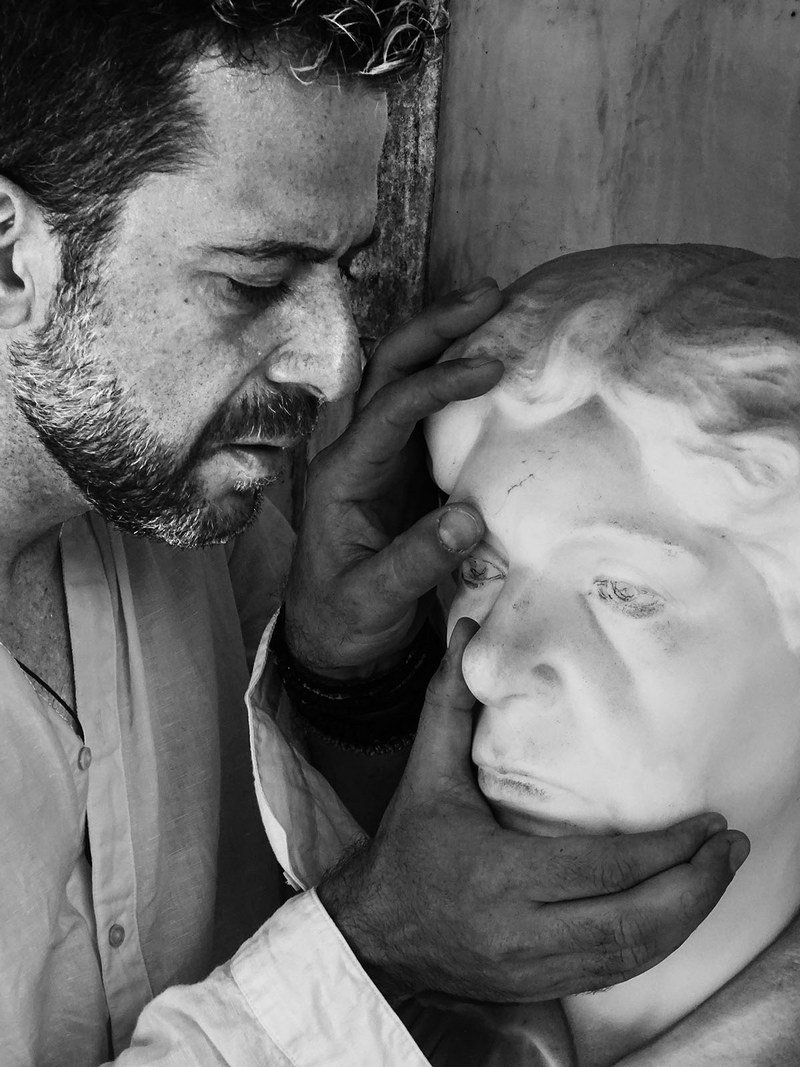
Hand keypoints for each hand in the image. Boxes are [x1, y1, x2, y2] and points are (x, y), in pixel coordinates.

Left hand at [283, 277, 504, 675]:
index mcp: (342, 476)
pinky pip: (431, 413)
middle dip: (435, 326)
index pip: (390, 409)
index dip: (438, 384)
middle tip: (492, 295)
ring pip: (407, 380)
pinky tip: (495, 366)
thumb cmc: (344, 621)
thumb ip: (414, 562)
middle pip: (388, 369)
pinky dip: (459, 381)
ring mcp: (384, 460)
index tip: (490, 369)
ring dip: (445, 339)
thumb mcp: (372, 601)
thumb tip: (469, 518)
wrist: (334, 642)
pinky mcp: (408, 474)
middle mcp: (359, 454)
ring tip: (496, 307)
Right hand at [317, 619, 748, 1001]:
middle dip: (694, 889)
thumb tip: (465, 631)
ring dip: (685, 920)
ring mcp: (533, 969)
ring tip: (718, 876)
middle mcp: (522, 931)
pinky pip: (613, 975)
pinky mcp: (538, 988)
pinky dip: (654, 945)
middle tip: (729, 849)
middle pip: (632, 923)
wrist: (373, 930)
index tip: (707, 823)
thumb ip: (449, 702)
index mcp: (500, 875)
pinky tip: (676, 914)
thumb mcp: (427, 771)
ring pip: (631, 958)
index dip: (666, 850)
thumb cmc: (407, 845)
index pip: (604, 868)